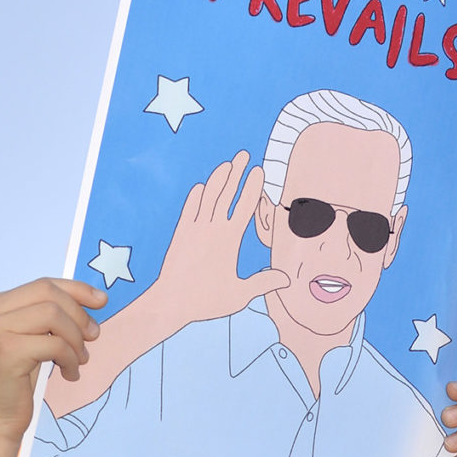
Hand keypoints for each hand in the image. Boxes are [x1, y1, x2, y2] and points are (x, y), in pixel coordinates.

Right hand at [0, 277, 106, 444]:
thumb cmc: (14, 386)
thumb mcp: (29, 342)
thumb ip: (46, 318)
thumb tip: (89, 298)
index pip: (41, 285)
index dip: (75, 289)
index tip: (101, 300)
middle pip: (48, 294)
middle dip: (78, 314)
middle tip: (93, 337)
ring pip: (53, 315)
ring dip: (75, 339)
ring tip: (79, 360)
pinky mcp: (5, 351)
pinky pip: (54, 343)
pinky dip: (70, 359)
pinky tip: (70, 375)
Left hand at [154, 153, 289, 329]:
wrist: (170, 302)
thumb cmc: (206, 301)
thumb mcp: (240, 295)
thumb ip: (264, 283)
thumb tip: (286, 279)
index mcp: (229, 239)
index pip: (245, 206)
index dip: (252, 186)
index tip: (258, 170)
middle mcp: (212, 228)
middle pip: (226, 194)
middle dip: (236, 172)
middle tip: (243, 154)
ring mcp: (194, 229)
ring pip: (208, 197)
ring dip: (218, 179)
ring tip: (226, 165)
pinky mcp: (180, 234)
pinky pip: (190, 209)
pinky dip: (195, 197)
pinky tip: (200, 187)